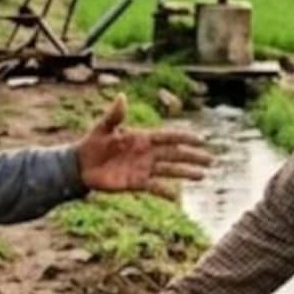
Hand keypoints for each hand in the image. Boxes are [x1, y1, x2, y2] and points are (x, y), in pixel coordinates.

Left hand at [75, 95, 212, 198]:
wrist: (81, 166)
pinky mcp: (137, 183)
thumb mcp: (103, 128)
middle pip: (175, 154)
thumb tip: (122, 96)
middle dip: (193, 156)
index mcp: (142, 138)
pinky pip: (155, 188)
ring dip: (186, 173)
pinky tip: (178, 198)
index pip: (168, 137)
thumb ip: (115, 115)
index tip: (201, 139)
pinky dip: (166, 193)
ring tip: (202, 176)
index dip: (184, 138)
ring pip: (170, 170)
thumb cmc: (92, 143)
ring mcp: (144, 168)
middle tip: (211, 160)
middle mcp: (147, 153)